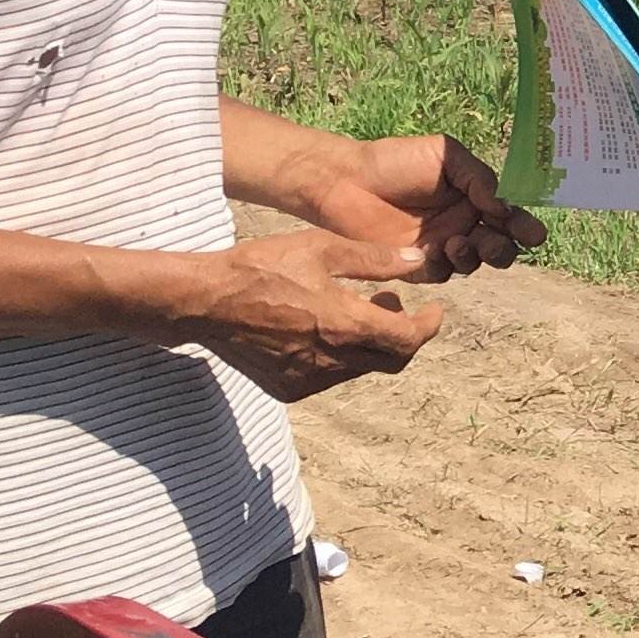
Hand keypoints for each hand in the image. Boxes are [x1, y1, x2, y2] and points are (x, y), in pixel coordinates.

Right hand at [187, 229, 442, 400]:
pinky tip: (323, 329)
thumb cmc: (262, 267)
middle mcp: (332, 361)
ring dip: (369, 345)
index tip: (434, 312)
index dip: (428, 327)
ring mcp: (308, 379)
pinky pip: (328, 377)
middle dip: (403, 337)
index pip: (409, 340)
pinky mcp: (287, 388)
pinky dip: (339, 357)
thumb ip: (375, 259)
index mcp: (346, 326)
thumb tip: (419, 263)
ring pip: (360, 369)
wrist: (204, 302)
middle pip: (391, 360)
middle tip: (394, 308)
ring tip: (356, 310)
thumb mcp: (322, 248)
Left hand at [308, 132, 545, 276]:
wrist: (346, 181)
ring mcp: (442, 246)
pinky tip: (442, 249)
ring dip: (478, 256)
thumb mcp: (446, 156)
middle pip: (500, 246)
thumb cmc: (396, 161)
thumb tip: (505, 205)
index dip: (524, 226)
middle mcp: (464, 224)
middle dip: (506, 247)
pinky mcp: (417, 265)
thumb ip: (479, 178)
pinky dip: (449, 264)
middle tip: (495, 240)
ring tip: (462, 242)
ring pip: (476, 262)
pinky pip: (444, 273)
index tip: (532, 234)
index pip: (510, 216)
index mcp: (475, 198)